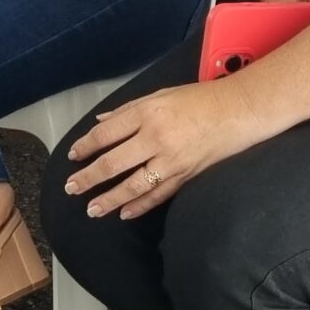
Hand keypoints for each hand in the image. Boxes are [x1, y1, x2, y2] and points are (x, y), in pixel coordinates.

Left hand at [61, 78, 277, 219]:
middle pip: (113, 163)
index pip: (106, 133)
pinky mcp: (185, 176)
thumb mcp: (159, 95)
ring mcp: (171, 160)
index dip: (86, 146)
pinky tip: (124, 214)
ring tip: (91, 209)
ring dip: (109, 199)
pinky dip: (140, 206)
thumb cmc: (198, 99)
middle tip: (71, 188)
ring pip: (133, 185)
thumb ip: (127, 111)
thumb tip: (100, 123)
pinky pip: (158, 195)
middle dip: (88, 177)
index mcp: (146, 113)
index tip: (73, 156)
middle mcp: (155, 138)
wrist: (238, 111)